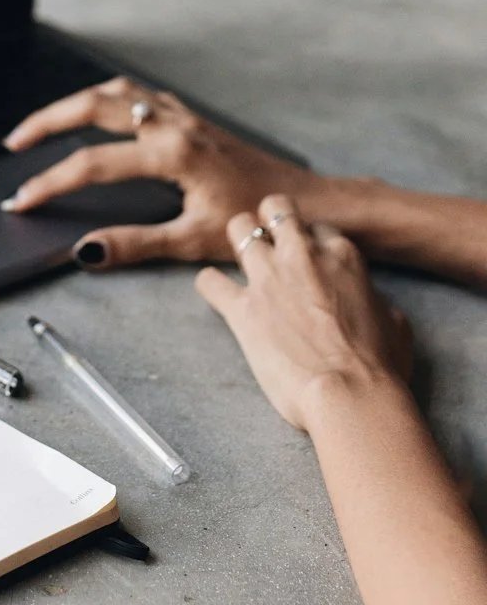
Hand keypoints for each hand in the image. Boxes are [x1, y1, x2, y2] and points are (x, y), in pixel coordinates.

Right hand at [2, 77, 318, 267]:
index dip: (50, 182)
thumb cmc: (256, 221)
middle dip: (47, 121)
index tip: (23, 200)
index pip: (92, 164)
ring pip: (117, 91)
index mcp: (170, 153)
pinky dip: (107, 99)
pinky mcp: (191, 119)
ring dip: (76, 103)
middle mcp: (173, 125)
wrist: (306, 204)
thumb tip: (86, 251)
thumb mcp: (192, 240)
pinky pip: (139, 94)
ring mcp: (182, 116)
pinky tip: (98, 115)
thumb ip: (134, 244)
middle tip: (14, 143)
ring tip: (45, 123)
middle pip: (94, 105)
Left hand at [195, 195, 411, 430]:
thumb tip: (365, 298)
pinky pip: (210, 281)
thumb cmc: (380, 366)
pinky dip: (210, 284)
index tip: (308, 258)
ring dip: (239, 239)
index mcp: (341, 255)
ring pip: (238, 228)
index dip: (311, 241)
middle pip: (275, 208)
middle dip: (270, 220)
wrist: (351, 396)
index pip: (318, 226)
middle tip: (269, 242)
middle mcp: (302, 256)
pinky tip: (215, 291)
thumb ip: (371, 297)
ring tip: (242, 256)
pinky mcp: (242, 309)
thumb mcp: (394, 321)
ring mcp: (268, 279)